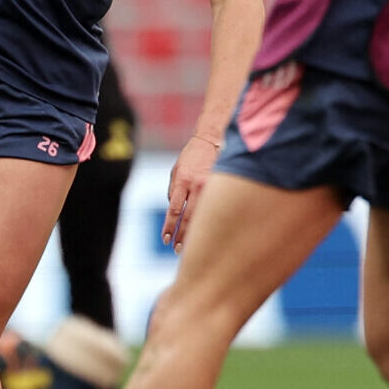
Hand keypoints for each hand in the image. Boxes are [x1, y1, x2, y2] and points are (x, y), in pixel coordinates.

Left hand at [161, 135, 220, 250]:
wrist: (211, 139)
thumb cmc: (191, 156)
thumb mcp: (177, 171)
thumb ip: (174, 191)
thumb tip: (174, 212)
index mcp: (183, 181)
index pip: (174, 210)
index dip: (170, 227)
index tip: (165, 239)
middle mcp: (197, 185)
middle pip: (189, 217)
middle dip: (182, 235)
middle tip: (177, 250)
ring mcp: (212, 186)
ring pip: (204, 215)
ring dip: (196, 232)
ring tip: (191, 246)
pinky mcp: (223, 186)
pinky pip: (215, 207)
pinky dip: (210, 220)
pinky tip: (209, 231)